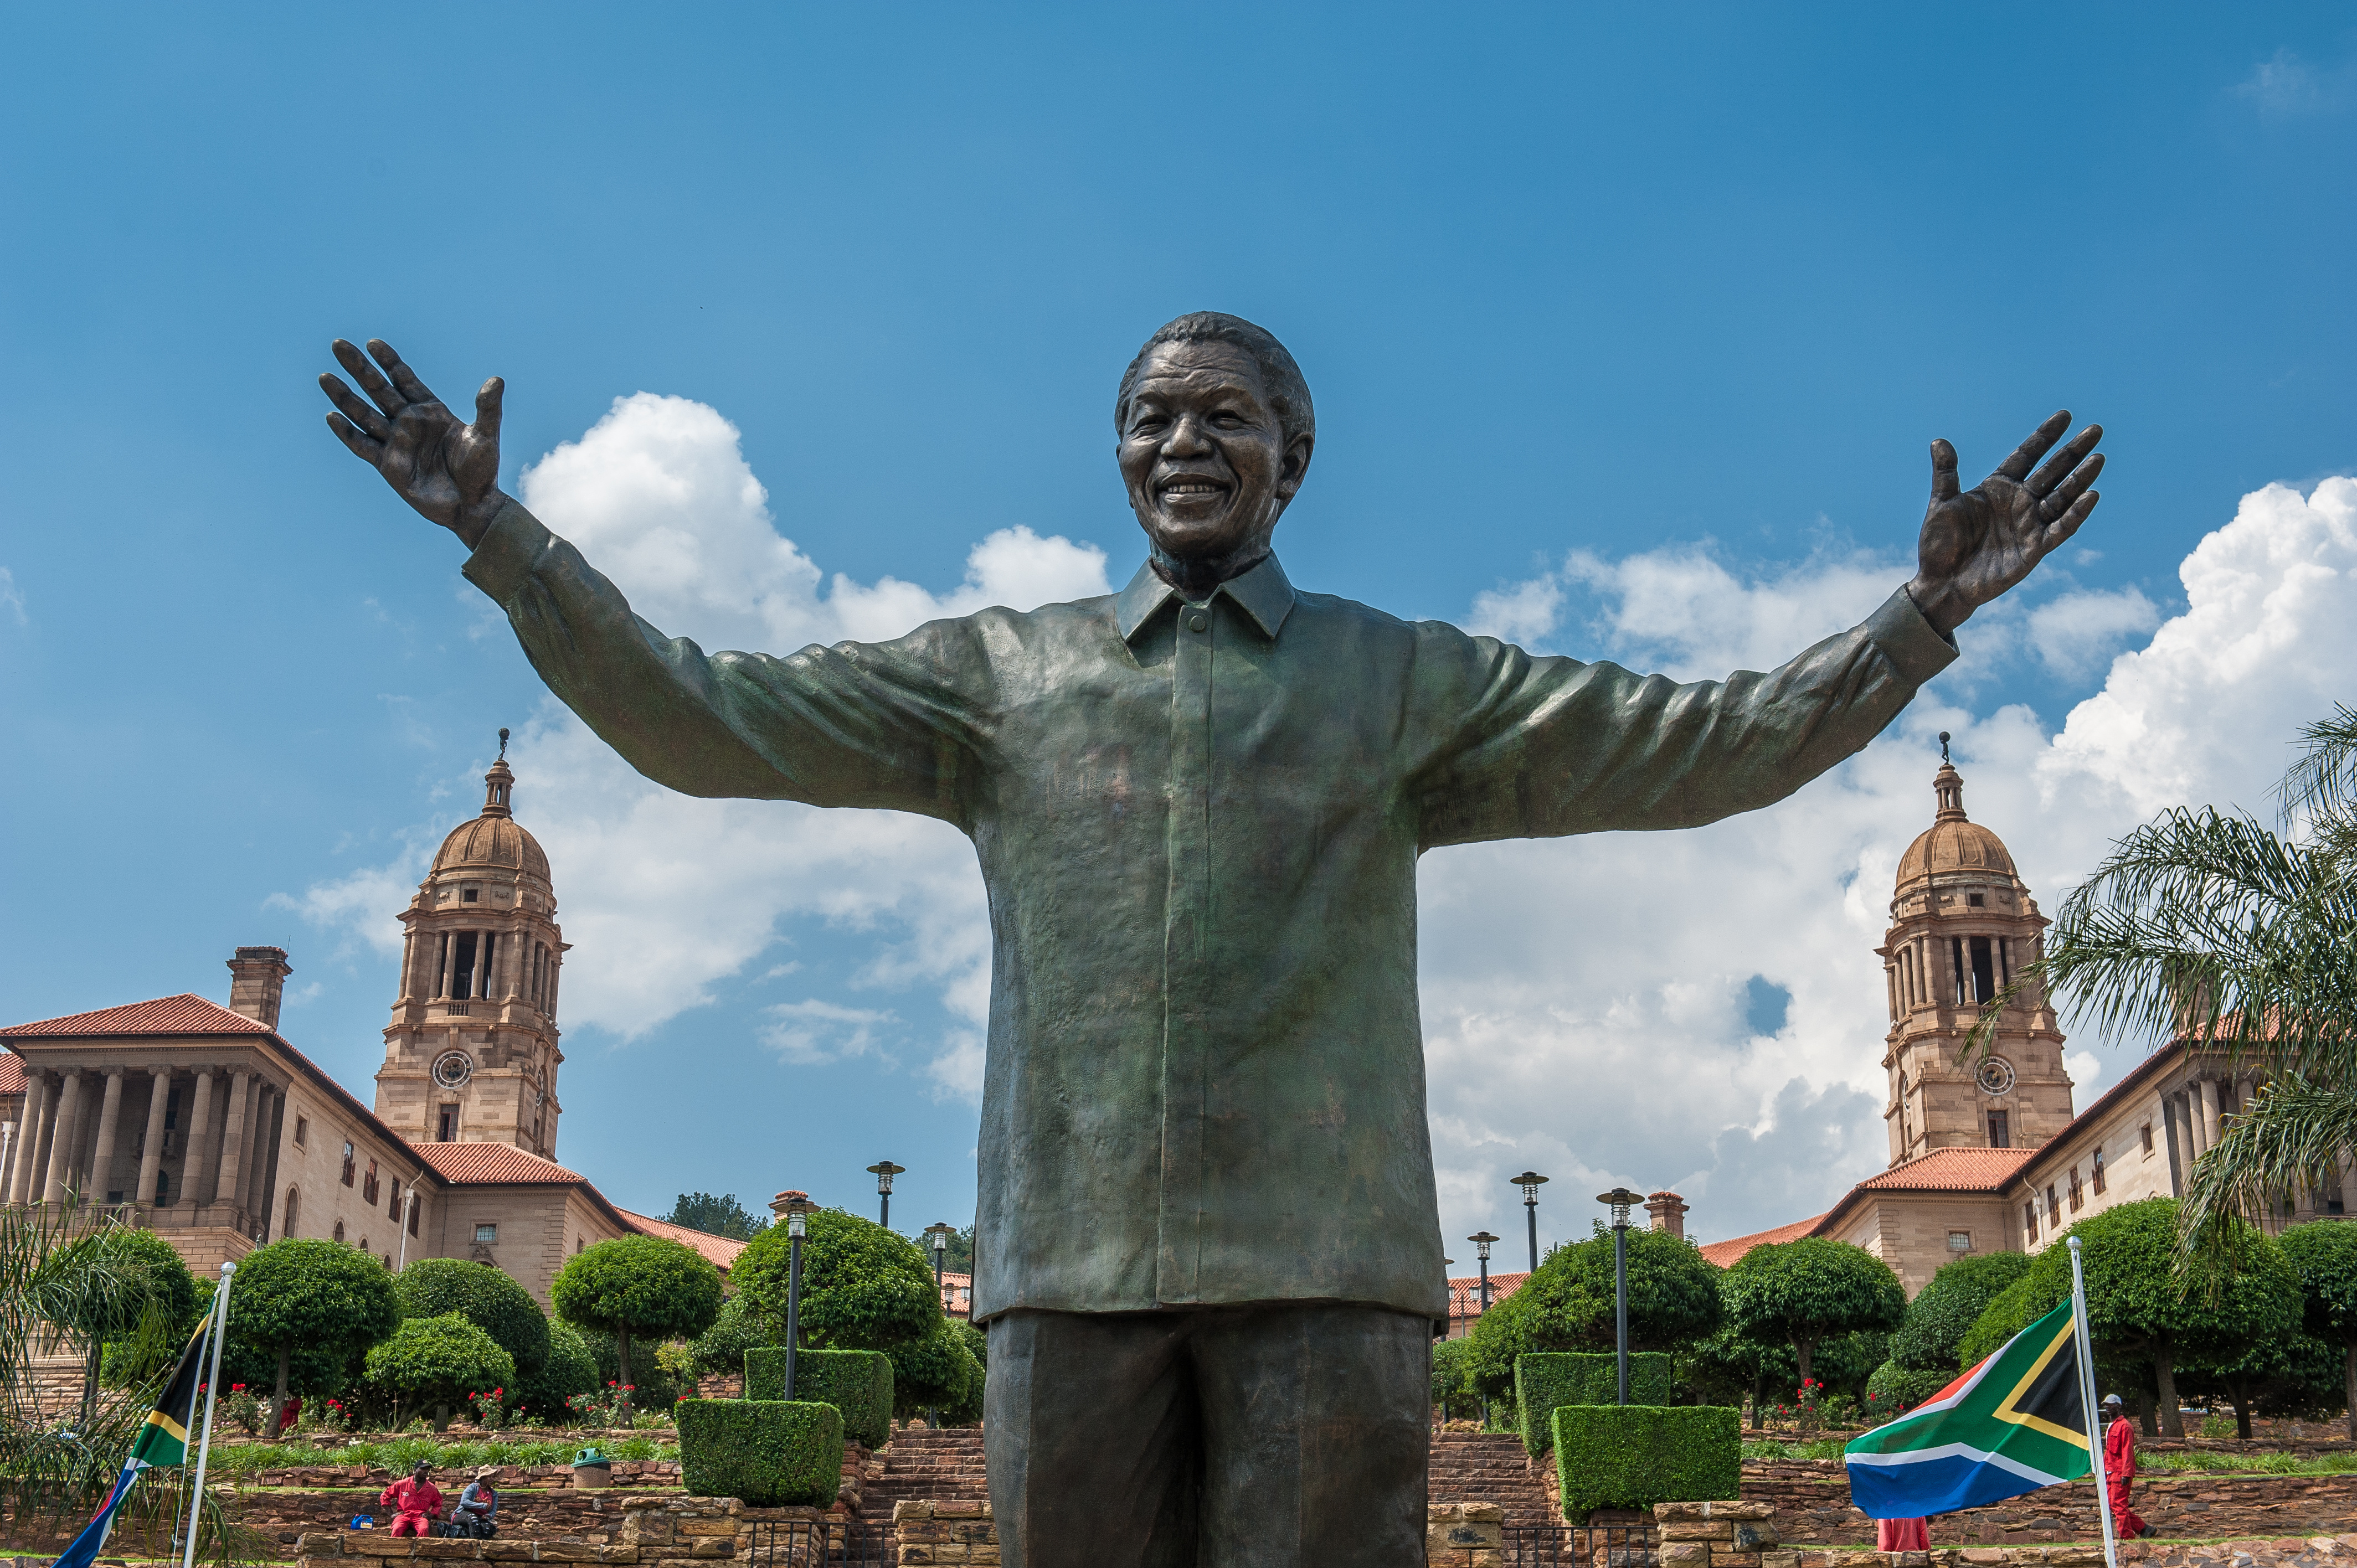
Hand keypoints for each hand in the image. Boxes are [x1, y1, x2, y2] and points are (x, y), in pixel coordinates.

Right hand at [320, 339, 507, 548]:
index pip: (405, 379)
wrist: (473, 506)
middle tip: (339, 344)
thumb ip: (488, 408)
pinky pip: (363, 445)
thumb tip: (496, 380)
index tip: (373, 343)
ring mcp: (396, 442)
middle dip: (359, 367)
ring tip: (325, 376)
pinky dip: (347, 433)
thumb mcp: (486, 436)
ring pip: (364, 413)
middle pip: (378, 388)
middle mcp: (409, 423)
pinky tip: (332, 417)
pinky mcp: (388, 465)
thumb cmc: (482, 472)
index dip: (389, 361)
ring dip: (344, 396)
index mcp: (431, 411)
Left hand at [1905, 410, 2102, 636]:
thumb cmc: (1939, 545)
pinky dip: (2075, 514)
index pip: (2026, 455)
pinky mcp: (2035, 549)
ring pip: (2061, 497)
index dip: (2045, 436)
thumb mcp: (1941, 505)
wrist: (1941, 583)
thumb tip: (1939, 441)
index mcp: (1998, 488)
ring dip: (2080, 479)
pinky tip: (2091, 496)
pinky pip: (2060, 528)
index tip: (2065, 415)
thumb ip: (1946, 474)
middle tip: (2095, 430)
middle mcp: (2018, 503)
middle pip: (2051, 471)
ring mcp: (2029, 524)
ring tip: (2098, 458)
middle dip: (2072, 452)